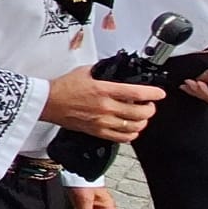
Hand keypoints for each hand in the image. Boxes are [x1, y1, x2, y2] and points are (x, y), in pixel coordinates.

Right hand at [40, 66, 162, 142]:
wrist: (48, 102)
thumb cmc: (63, 87)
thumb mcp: (85, 71)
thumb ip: (103, 70)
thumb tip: (116, 70)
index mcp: (104, 90)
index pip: (136, 92)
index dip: (153, 93)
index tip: (160, 93)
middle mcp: (105, 107)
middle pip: (139, 112)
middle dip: (150, 109)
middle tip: (150, 105)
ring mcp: (102, 122)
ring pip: (133, 127)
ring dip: (142, 122)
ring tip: (142, 117)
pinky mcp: (97, 132)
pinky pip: (121, 138)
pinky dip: (131, 135)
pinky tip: (131, 129)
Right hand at [180, 64, 207, 106]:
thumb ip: (207, 75)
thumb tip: (198, 80)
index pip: (206, 90)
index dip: (194, 88)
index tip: (185, 84)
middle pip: (205, 95)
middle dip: (192, 91)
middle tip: (184, 86)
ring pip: (207, 97)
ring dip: (196, 90)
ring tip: (189, 83)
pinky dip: (204, 91)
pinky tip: (199, 84)